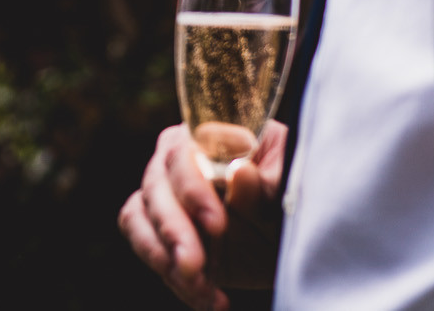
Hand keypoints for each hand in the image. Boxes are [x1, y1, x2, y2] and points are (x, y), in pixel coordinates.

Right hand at [117, 120, 285, 310]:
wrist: (293, 244)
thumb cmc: (295, 205)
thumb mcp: (291, 194)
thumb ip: (265, 185)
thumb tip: (238, 171)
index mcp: (214, 138)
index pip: (182, 152)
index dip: (192, 189)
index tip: (216, 226)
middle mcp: (181, 160)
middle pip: (155, 186)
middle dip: (172, 231)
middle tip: (194, 267)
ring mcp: (167, 194)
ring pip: (139, 216)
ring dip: (163, 256)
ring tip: (202, 290)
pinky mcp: (161, 228)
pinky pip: (144, 243)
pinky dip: (168, 273)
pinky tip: (205, 298)